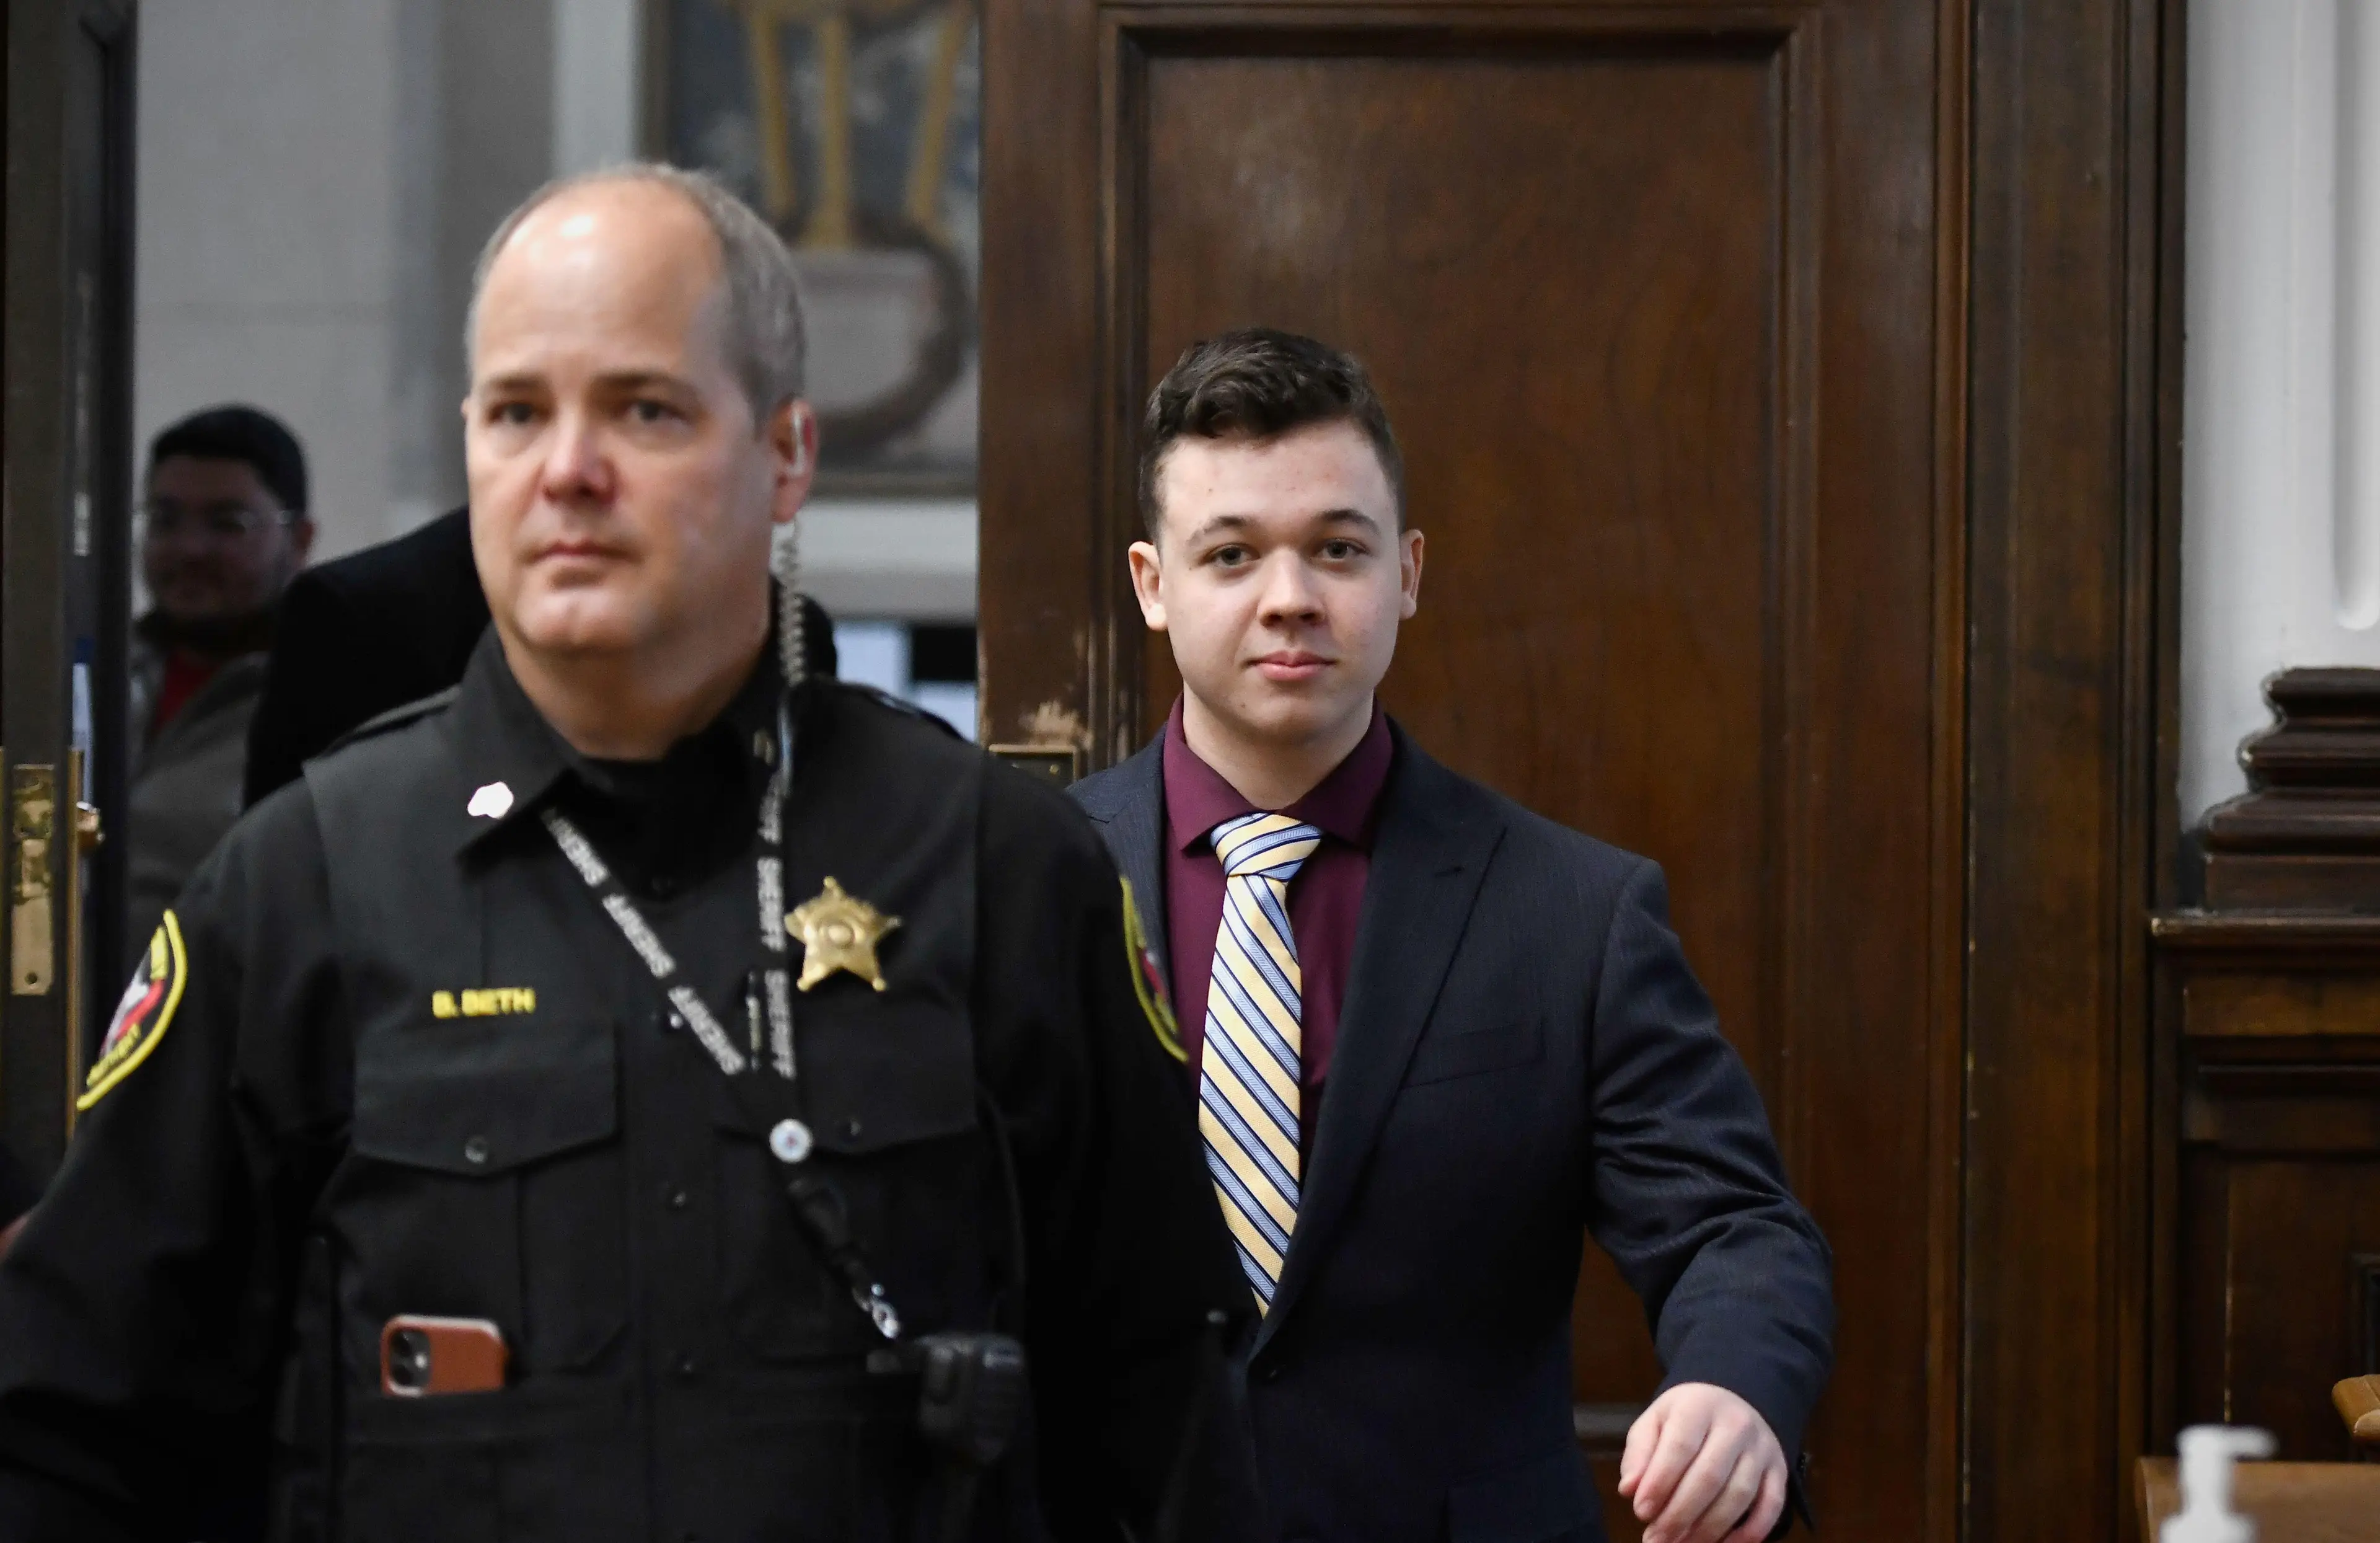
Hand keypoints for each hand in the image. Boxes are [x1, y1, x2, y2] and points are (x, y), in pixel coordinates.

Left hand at [1616, 1383, 1787, 1542]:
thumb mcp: (1655, 1422)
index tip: (1641, 1512)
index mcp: (1699, 1406)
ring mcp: (1762, 1448)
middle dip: (1680, 1515)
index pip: (1680, 1446)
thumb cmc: (1685, 1419)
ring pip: (1739, 1495)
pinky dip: (1749, 1533)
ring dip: (1708, 1528)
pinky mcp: (1779, 1470)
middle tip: (1656, 1539)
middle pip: (1709, 1476)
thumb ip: (1639, 1454)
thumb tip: (1629, 1490)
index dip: (1659, 1483)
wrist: (1732, 1404)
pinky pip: (1771, 1507)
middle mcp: (1736, 1424)